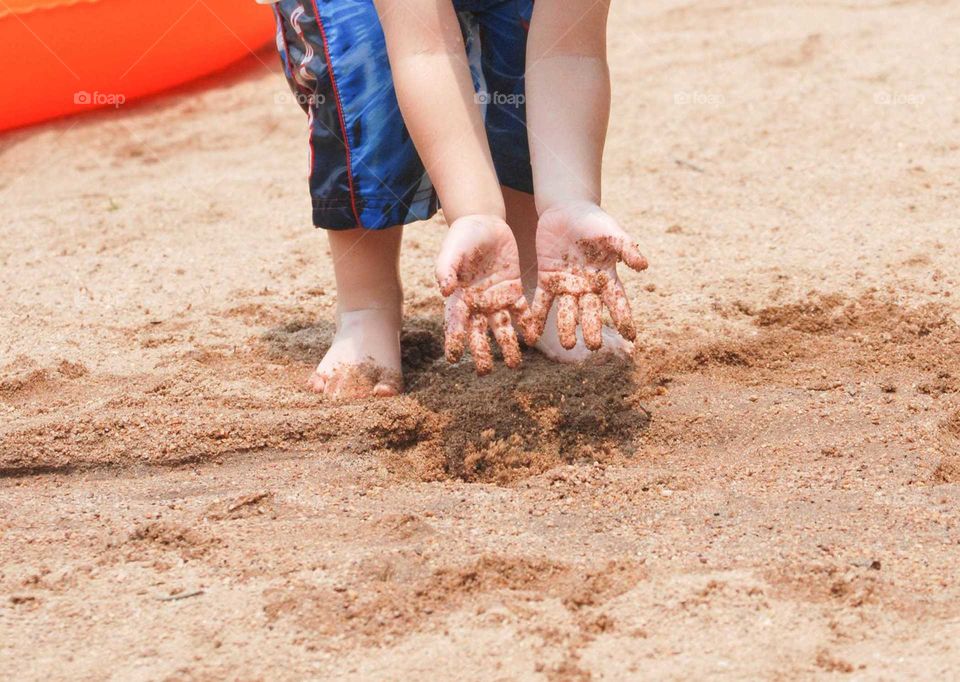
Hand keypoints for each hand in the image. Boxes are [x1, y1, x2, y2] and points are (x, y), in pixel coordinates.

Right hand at [436, 215, 530, 374]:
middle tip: (485, 372)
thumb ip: (446, 269)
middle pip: (479, 332)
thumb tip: (444, 290)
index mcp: (459, 297)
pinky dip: (526, 325)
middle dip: (481, 352)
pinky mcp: (513, 290)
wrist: (483, 223)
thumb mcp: (451, 251)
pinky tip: (533, 338)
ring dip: (507, 345)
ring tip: (514, 365)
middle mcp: (477, 304)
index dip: (453, 341)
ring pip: (502, 327)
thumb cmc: (461, 237)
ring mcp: (496, 299)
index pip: (454, 323)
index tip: (453, 360)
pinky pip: (521, 311)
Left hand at [528, 202, 647, 349]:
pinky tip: (532, 334)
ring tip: (566, 345)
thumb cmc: (594, 221)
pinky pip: (542, 302)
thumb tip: (644, 265)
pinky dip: (537, 317)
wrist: (566, 210)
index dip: (624, 318)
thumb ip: (627, 248)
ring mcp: (567, 285)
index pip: (617, 301)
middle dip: (592, 328)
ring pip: (568, 311)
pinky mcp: (548, 280)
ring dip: (567, 328)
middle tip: (593, 346)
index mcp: (606, 277)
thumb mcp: (611, 232)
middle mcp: (588, 287)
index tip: (631, 336)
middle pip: (591, 312)